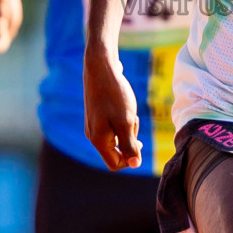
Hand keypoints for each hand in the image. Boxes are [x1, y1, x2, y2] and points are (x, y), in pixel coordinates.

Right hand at [84, 48, 141, 169]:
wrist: (101, 67)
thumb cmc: (114, 94)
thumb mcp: (126, 121)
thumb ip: (129, 145)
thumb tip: (135, 165)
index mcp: (98, 140)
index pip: (115, 164)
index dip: (130, 159)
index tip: (140, 142)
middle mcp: (92, 135)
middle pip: (116, 150)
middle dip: (129, 138)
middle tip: (133, 119)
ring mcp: (93, 124)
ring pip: (115, 136)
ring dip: (127, 127)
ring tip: (128, 109)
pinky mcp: (96, 114)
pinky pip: (112, 125)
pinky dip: (121, 119)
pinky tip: (123, 104)